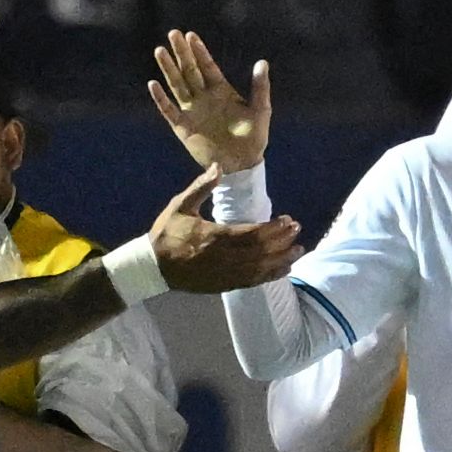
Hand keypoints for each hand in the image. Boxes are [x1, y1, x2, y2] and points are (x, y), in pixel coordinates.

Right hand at [148, 31, 271, 172]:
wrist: (241, 165)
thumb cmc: (254, 138)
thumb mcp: (261, 110)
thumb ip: (260, 87)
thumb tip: (262, 62)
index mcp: (221, 90)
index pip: (207, 66)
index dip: (199, 51)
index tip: (190, 35)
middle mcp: (204, 97)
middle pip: (189, 70)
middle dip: (181, 52)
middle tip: (173, 33)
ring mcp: (192, 111)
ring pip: (177, 85)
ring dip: (168, 69)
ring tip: (160, 50)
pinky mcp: (183, 128)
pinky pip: (169, 110)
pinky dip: (160, 98)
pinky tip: (153, 84)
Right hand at [148, 166, 300, 292]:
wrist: (153, 267)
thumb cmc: (167, 233)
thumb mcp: (180, 206)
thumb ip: (200, 187)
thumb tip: (218, 166)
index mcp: (214, 236)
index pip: (252, 233)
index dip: (273, 228)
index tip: (288, 220)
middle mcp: (223, 257)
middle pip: (260, 251)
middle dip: (282, 241)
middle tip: (298, 231)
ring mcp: (224, 274)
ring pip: (259, 268)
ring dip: (281, 259)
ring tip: (298, 251)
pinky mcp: (223, 285)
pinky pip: (251, 281)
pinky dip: (269, 276)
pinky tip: (283, 270)